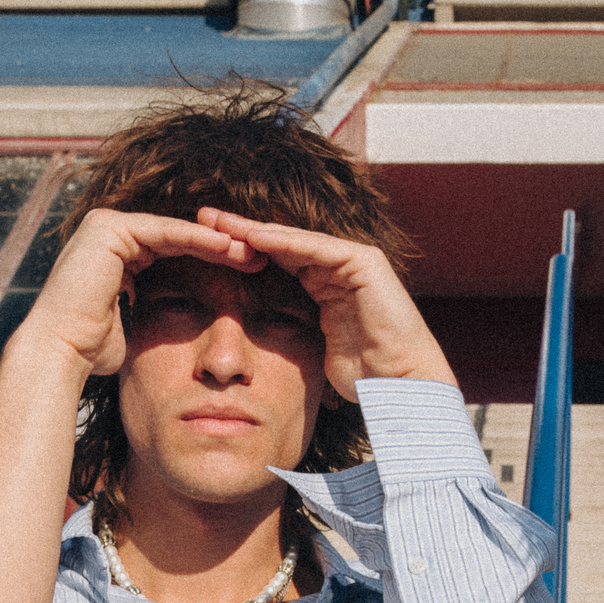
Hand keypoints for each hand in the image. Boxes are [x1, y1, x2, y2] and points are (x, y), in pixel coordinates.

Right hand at [16, 207, 266, 376]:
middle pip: (178, 236)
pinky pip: (163, 232)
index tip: (250, 273)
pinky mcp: (108, 228)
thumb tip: (178, 329)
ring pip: (175, 230)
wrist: (60, 354)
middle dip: (220, 247)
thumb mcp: (135, 326)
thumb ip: (153, 313)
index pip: (176, 250)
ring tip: (251, 253)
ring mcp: (106, 226)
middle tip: (258, 257)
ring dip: (216, 241)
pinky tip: (228, 248)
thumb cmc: (93, 351)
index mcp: (118, 254)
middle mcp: (110, 233)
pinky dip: (196, 239)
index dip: (214, 261)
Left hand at [197, 206, 457, 399]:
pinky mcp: (364, 262)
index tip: (202, 247)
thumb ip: (290, 334)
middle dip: (241, 230)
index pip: (277, 261)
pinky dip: (284, 242)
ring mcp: (353, 261)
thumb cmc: (362, 378)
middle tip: (202, 217)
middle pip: (282, 243)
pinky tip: (253, 236)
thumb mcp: (311, 352)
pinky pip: (316, 248)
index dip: (241, 252)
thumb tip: (252, 351)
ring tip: (219, 221)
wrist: (401, 385)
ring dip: (256, 229)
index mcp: (325, 288)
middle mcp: (338, 269)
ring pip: (295, 240)